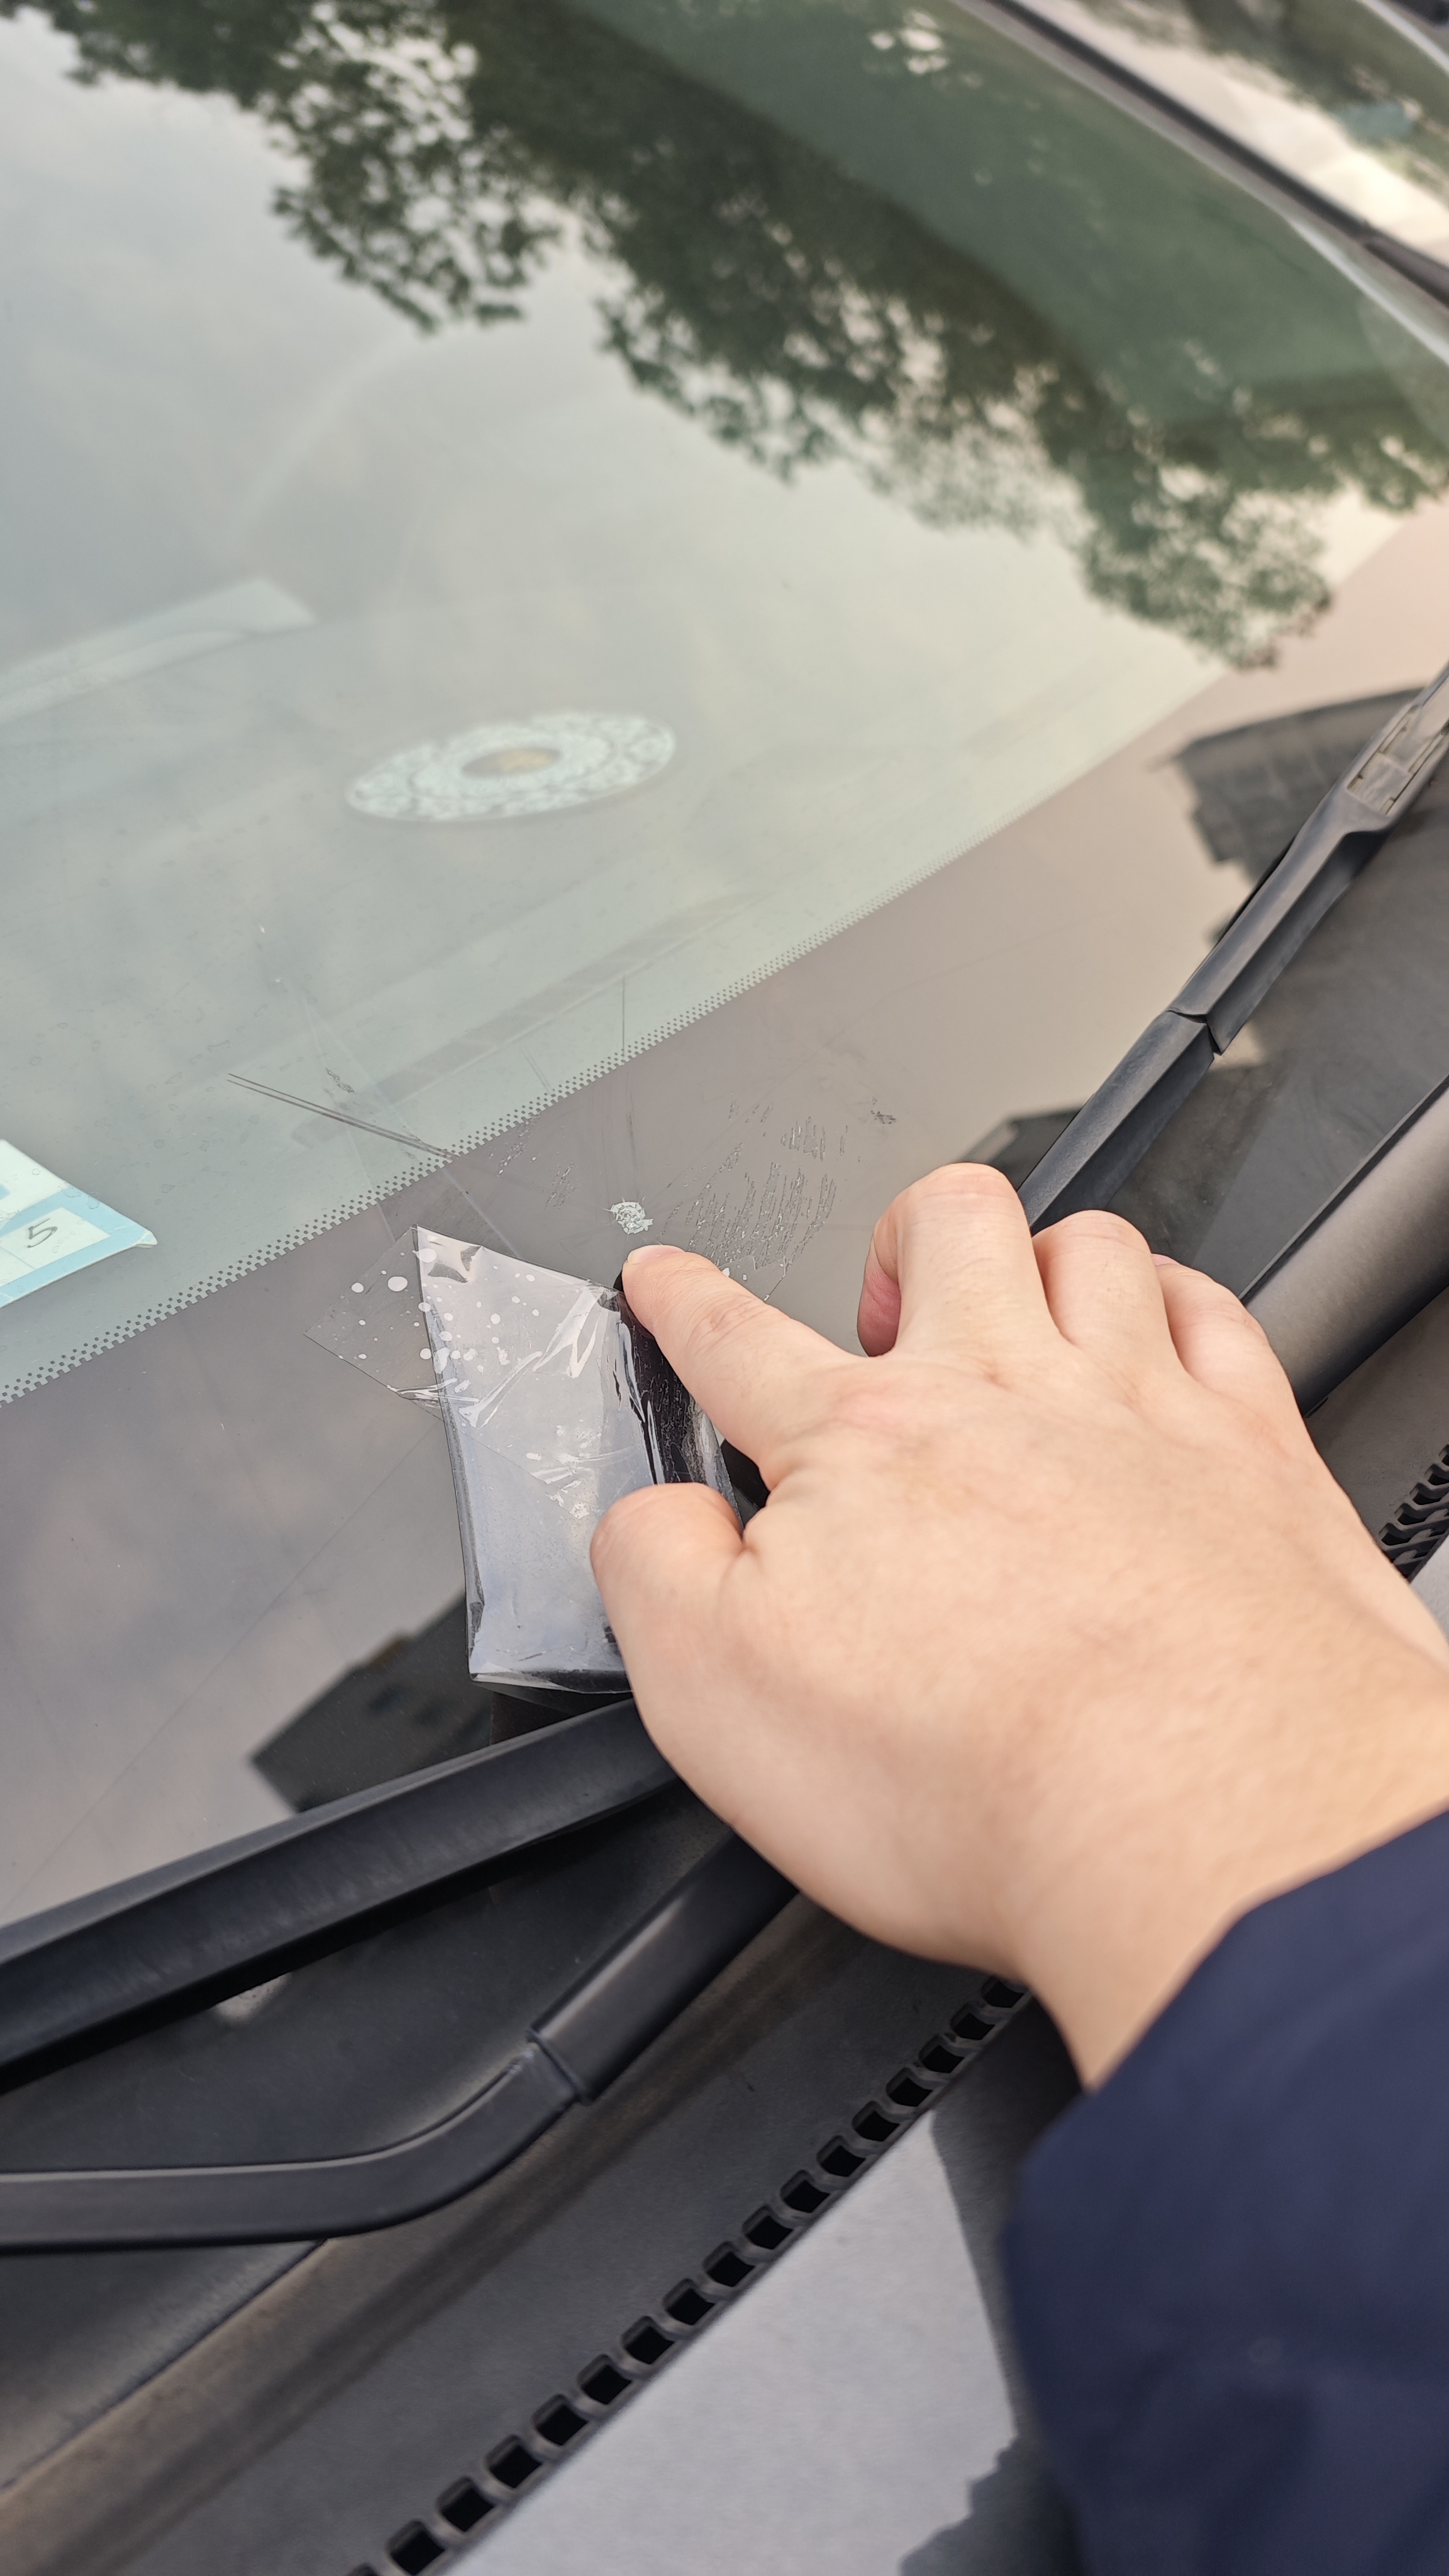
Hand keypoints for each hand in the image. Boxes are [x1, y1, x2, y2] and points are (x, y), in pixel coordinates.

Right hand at [591, 1166, 1448, 2079]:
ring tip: (1024, 1321)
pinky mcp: (1257, 1456)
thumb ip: (652, 1573)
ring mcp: (1140, 1411)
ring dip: (1043, 1264)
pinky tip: (1164, 1346)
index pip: (738, 1339)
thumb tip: (647, 1517)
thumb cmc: (987, 1776)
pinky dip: (1180, 1310)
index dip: (685, 1300)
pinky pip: (1217, 1315)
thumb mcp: (715, 1694)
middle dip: (897, 1239)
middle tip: (886, 1309)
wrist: (1205, 1814)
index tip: (668, 1277)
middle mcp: (1003, 1396)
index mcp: (861, 1449)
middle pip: (942, 1226)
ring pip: (1089, 1246)